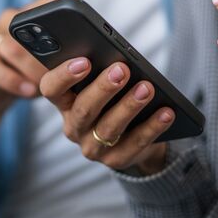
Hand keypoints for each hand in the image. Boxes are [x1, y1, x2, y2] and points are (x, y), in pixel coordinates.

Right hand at [0, 0, 75, 111]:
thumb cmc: (27, 74)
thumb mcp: (49, 65)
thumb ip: (63, 54)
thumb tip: (89, 59)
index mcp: (28, 18)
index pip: (43, 0)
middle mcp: (7, 22)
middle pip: (24, 23)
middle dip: (47, 47)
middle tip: (67, 65)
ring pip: (8, 46)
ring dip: (31, 67)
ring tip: (46, 85)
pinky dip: (10, 79)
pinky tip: (27, 90)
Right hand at [40, 58, 173, 172]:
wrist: (131, 136)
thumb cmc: (113, 97)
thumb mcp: (100, 83)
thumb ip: (100, 70)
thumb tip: (116, 57)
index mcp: (64, 102)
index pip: (51, 88)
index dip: (64, 75)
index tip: (85, 61)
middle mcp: (74, 126)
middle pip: (83, 109)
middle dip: (103, 88)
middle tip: (122, 69)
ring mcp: (93, 147)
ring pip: (109, 128)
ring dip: (128, 106)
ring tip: (147, 88)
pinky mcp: (116, 160)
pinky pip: (135, 144)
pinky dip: (152, 127)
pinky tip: (166, 112)